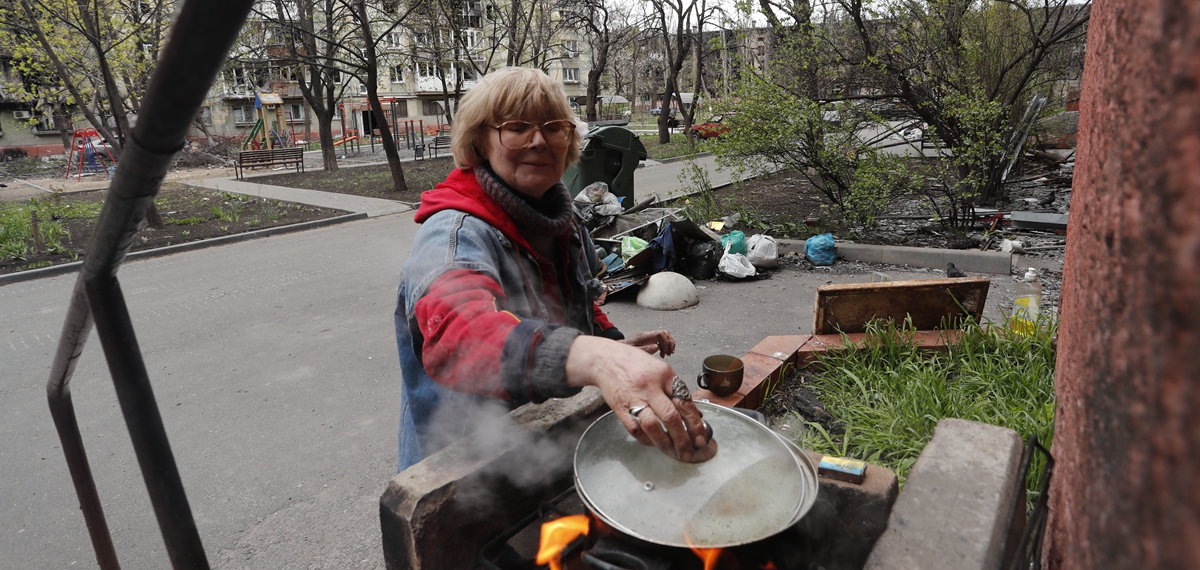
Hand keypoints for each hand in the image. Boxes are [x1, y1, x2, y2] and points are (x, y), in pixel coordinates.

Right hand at [566, 336, 713, 461]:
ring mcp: (634, 398)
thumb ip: (677, 391)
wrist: (605, 359)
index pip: (685, 402)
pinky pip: (635, 429)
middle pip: (670, 417)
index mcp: (664, 375)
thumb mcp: (661, 370)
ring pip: (652, 426)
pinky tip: (654, 444)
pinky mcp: (619, 408)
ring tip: (673, 452)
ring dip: (665, 443)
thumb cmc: (635, 364)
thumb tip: (696, 414)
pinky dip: (646, 440)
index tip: (701, 439)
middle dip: (682, 439)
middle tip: (689, 453)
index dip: (695, 424)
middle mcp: (650, 387)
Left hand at [620, 330, 675, 356]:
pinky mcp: (650, 341)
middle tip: (669, 352)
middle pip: (665, 333)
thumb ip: (646, 349)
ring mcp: (650, 337)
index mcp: (645, 336)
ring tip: (668, 354)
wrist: (620, 349)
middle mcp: (649, 335)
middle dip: (670, 343)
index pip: (660, 334)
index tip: (665, 351)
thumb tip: (657, 347)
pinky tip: (664, 353)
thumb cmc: (626, 350)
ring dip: (669, 345)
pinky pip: (661, 340)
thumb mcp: (635, 351)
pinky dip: (665, 346)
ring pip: (665, 336)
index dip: (666, 341)